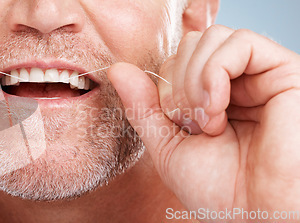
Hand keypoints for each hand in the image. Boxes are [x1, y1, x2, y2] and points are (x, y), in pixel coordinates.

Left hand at [109, 25, 299, 219]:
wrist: (256, 214)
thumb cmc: (218, 188)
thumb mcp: (167, 145)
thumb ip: (143, 107)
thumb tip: (118, 69)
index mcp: (214, 94)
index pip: (176, 61)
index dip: (166, 88)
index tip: (179, 125)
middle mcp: (239, 80)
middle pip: (190, 44)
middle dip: (177, 85)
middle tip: (193, 124)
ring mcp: (262, 74)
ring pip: (210, 38)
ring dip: (194, 81)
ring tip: (209, 121)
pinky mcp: (285, 72)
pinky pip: (239, 42)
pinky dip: (215, 73)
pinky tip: (219, 108)